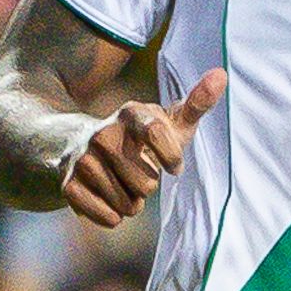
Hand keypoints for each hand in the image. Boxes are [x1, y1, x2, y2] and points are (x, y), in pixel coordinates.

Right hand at [62, 70, 222, 225]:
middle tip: (140, 172)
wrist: (83, 144)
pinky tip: (110, 201)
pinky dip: (114, 216)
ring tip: (124, 184)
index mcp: (131, 114)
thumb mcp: (170, 121)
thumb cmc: (143, 136)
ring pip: (128, 203)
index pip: (157, 134)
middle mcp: (103, 134)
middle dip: (150, 185)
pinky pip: (107, 216)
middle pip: (147, 183)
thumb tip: (221, 74)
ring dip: (133, 202)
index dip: (171, 157)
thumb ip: (197, 102)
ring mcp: (83, 159)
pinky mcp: (69, 183)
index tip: (174, 166)